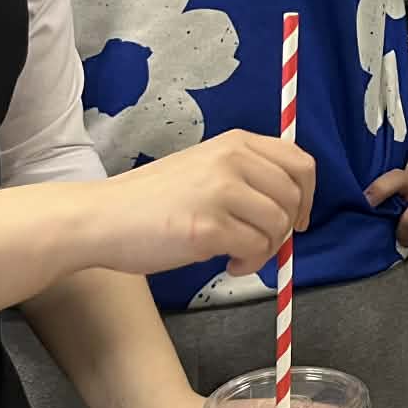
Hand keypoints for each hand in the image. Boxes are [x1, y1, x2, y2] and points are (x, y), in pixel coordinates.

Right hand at [93, 130, 315, 277]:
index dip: (307, 196)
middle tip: (260, 245)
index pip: (300, 163)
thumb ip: (245, 176)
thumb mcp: (204, 169)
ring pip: (278, 225)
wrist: (101, 218)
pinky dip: (249, 263)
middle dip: (285, 229)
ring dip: (266, 250)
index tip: (298, 220)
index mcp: (236, 143)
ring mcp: (220, 192)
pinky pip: (255, 249)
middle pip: (293, 197)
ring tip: (238, 256)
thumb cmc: (152, 200)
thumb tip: (291, 207)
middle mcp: (232, 160)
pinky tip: (226, 265)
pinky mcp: (208, 227)